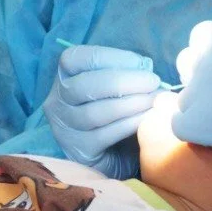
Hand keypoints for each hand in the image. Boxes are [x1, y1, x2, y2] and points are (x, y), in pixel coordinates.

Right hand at [42, 45, 161, 177]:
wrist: (117, 153)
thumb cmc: (117, 109)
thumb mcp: (117, 85)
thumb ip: (126, 72)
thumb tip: (145, 68)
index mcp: (64, 76)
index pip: (76, 58)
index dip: (111, 57)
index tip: (142, 63)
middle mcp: (57, 101)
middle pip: (85, 86)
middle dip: (123, 82)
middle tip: (153, 82)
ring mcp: (64, 128)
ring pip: (94, 113)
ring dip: (130, 104)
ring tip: (154, 100)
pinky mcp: (79, 151)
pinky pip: (104, 135)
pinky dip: (129, 124)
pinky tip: (148, 119)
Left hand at [171, 21, 211, 174]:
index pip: (198, 37)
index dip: (208, 50)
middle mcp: (210, 62)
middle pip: (186, 64)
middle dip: (200, 75)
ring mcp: (204, 95)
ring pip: (184, 97)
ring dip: (199, 105)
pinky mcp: (204, 125)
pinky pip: (178, 124)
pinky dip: (190, 126)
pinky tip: (209, 128)